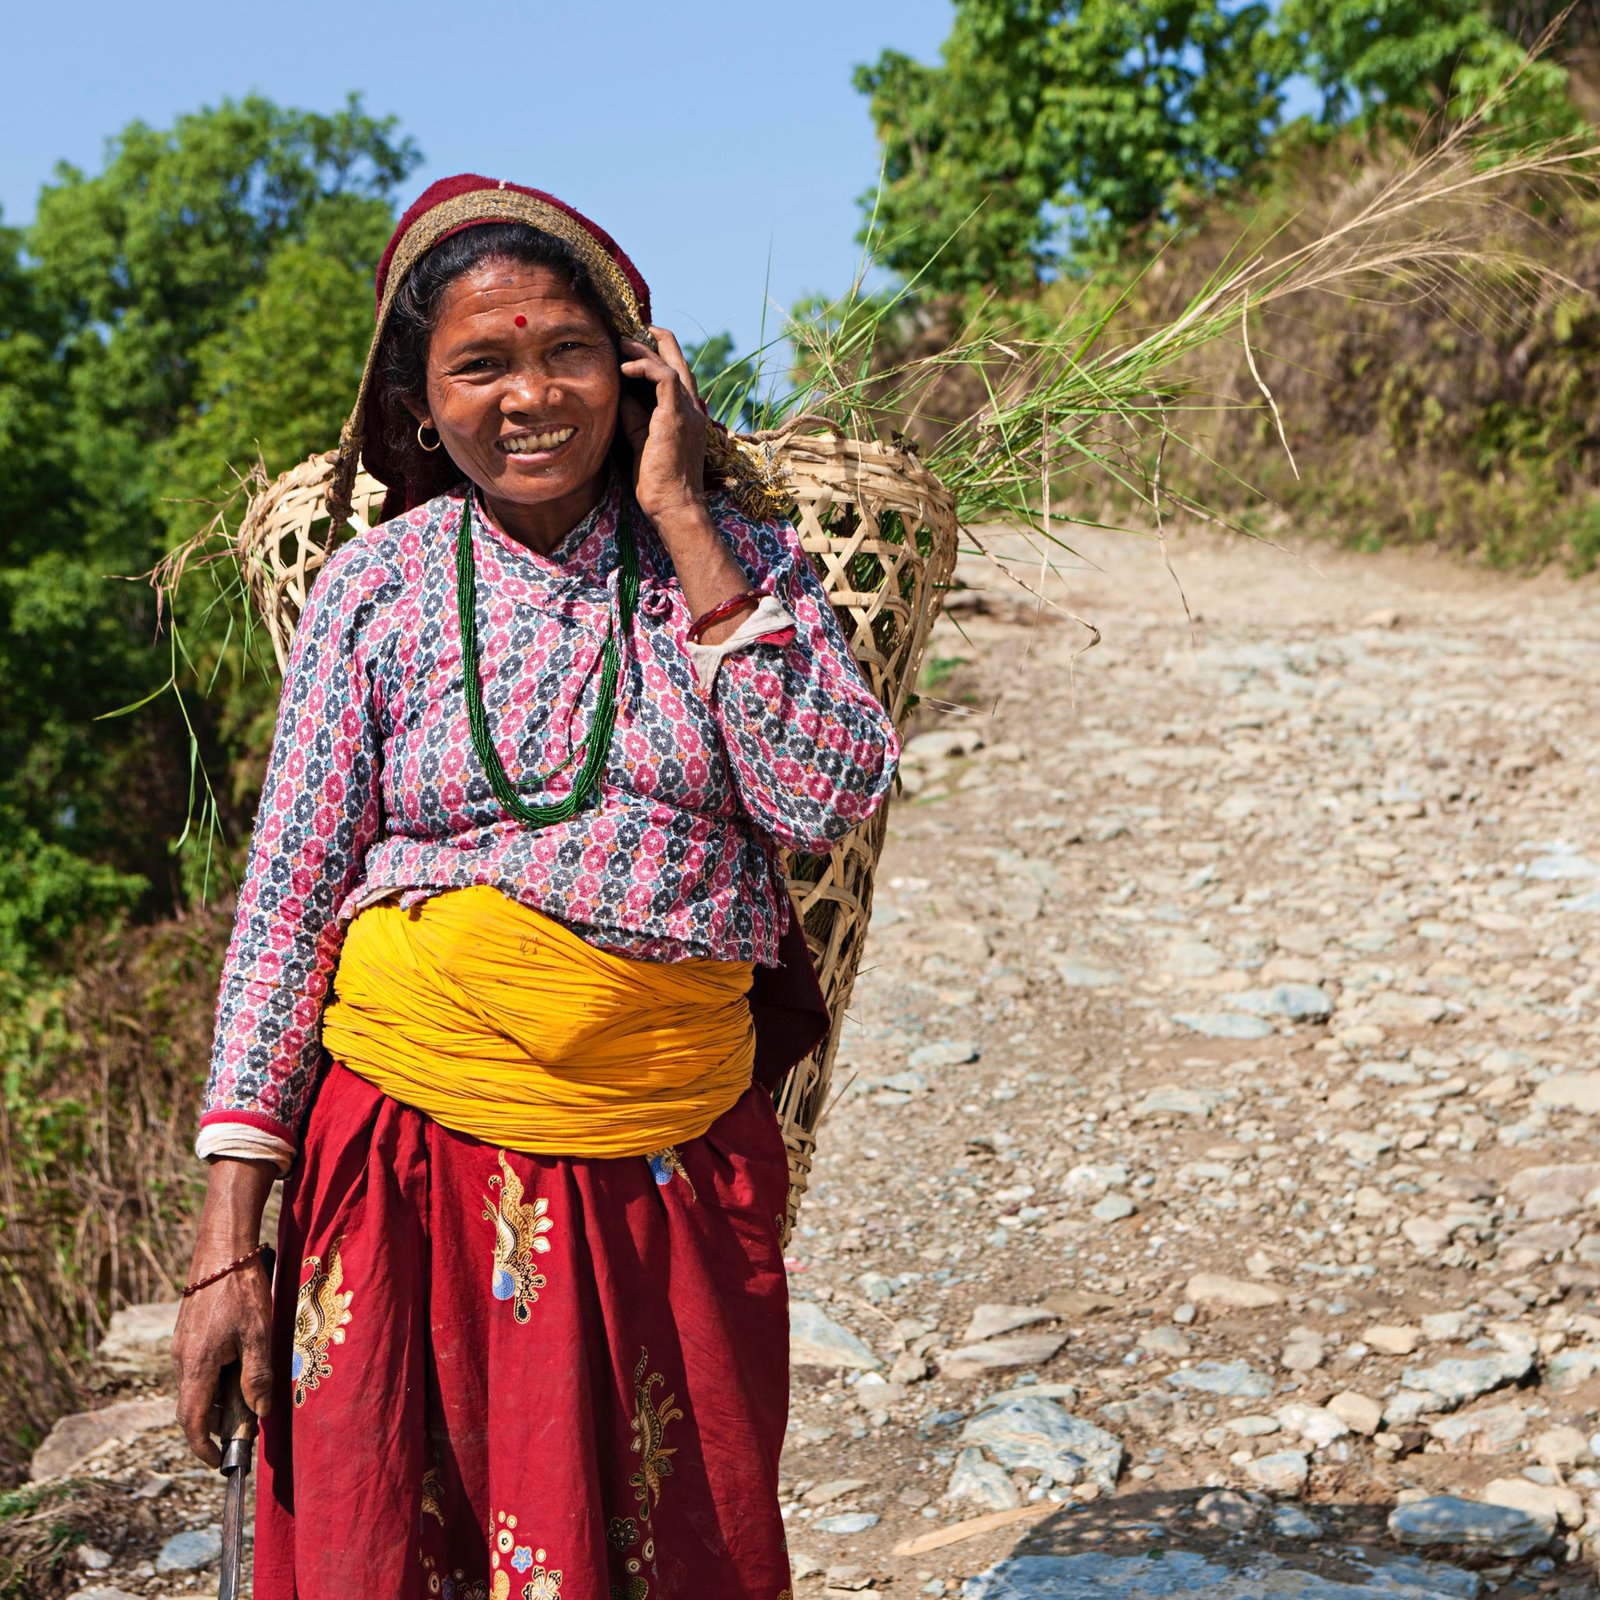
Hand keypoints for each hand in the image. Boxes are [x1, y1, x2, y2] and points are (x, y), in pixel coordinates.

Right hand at [172, 1259, 273, 1466]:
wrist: (222, 1249)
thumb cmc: (242, 1290)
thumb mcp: (258, 1335)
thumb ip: (257, 1376)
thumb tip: (258, 1413)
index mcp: (196, 1365)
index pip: (191, 1422)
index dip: (202, 1447)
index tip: (219, 1461)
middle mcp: (181, 1359)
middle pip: (192, 1406)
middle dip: (215, 1424)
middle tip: (245, 1427)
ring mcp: (181, 1345)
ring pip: (195, 1386)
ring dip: (216, 1399)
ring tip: (247, 1395)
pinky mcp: (186, 1333)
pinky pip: (196, 1367)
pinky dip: (213, 1378)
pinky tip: (238, 1366)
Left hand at [619, 327, 707, 529]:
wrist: (674, 505)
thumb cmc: (657, 482)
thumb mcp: (640, 441)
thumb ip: (634, 415)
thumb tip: (619, 392)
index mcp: (686, 416)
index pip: (676, 377)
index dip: (658, 358)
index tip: (634, 349)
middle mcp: (692, 409)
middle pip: (679, 362)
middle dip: (658, 340)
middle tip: (633, 330)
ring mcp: (688, 411)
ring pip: (671, 364)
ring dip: (645, 351)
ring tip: (622, 345)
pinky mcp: (677, 415)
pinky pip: (664, 376)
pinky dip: (644, 367)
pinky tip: (625, 370)